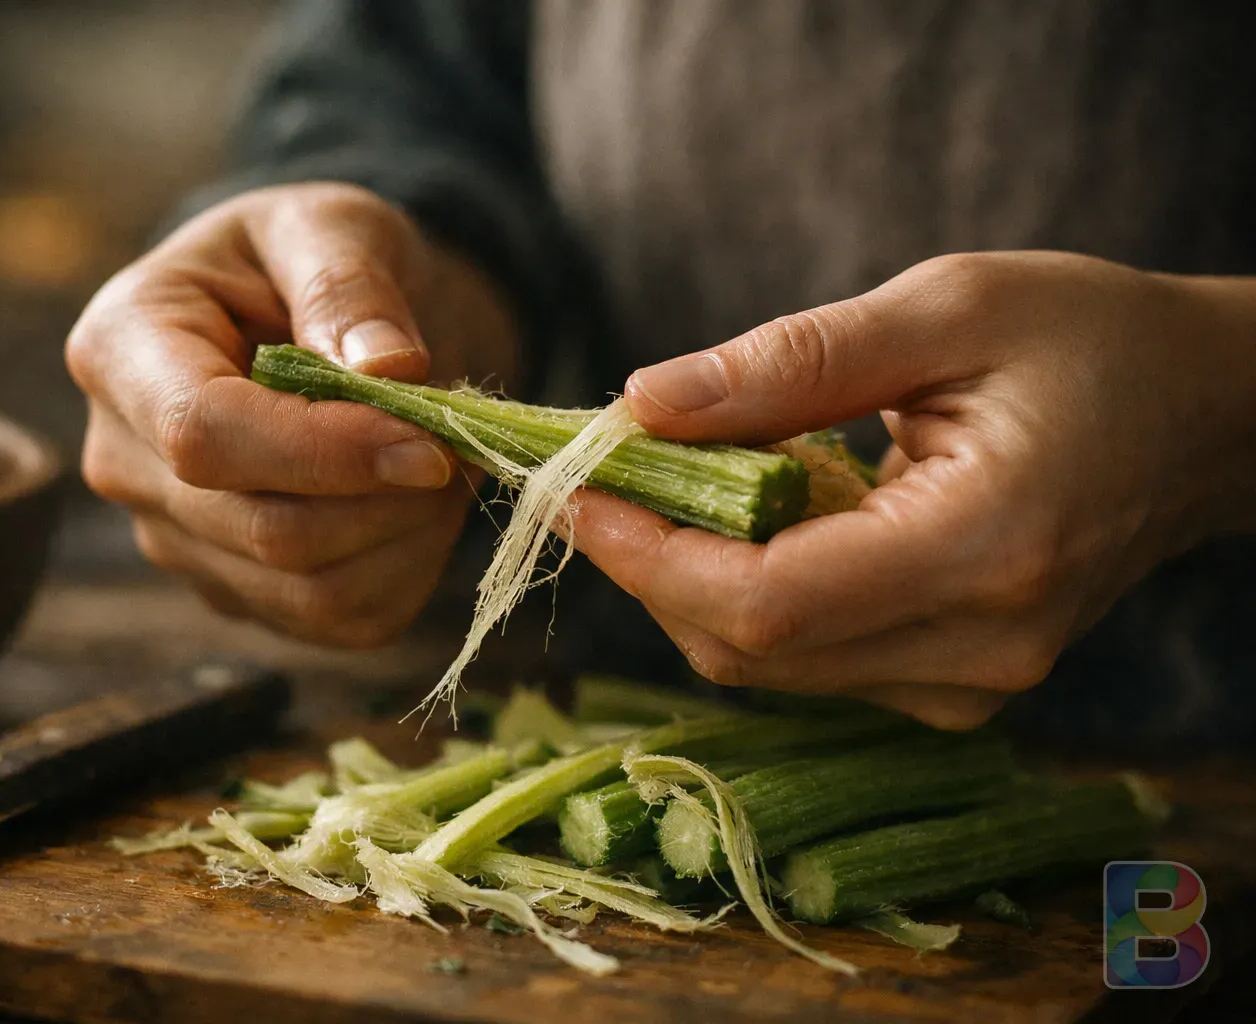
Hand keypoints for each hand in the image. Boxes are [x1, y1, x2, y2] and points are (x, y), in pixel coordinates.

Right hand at [67, 183, 518, 646]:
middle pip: (265, 530)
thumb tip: (390, 369)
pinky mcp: (236, 590)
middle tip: (460, 442)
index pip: (203, 437)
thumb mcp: (333, 224)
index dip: (325, 453)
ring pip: (310, 592)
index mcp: (123, 350)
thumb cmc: (311, 257)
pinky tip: (419, 507)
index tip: (429, 444)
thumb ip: (349, 283)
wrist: (313, 315)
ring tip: (444, 463)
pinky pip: (339, 621)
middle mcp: (126, 461)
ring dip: (409, 538)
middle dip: (388, 497)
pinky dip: (407, 572)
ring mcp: (176, 539)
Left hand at [565, 251, 1255, 727]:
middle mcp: (977, 650)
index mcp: (986, 551)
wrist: (1199, 419)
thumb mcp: (948, 308)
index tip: (576, 487)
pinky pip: (804, 655)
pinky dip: (741, 590)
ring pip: (763, 661)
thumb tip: (645, 402)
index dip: (649, 554)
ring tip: (663, 478)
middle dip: (649, 560)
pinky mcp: (948, 684)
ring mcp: (966, 684)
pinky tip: (741, 516)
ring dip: (686, 576)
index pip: (769, 603)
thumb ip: (794, 362)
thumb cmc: (1089, 341)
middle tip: (600, 468)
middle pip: (749, 646)